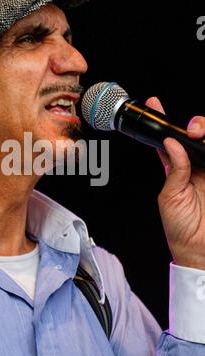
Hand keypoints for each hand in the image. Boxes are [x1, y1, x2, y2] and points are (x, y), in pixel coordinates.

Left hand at [145, 97, 204, 268]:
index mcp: (178, 170)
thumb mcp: (170, 196)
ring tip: (198, 132)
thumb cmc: (180, 228)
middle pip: (198, 136)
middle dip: (195, 125)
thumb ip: (174, 169)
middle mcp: (197, 167)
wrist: (199, 251)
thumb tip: (172, 144)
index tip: (154, 104)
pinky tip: (204, 144)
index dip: (164, 122)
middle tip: (191, 128)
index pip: (171, 140)